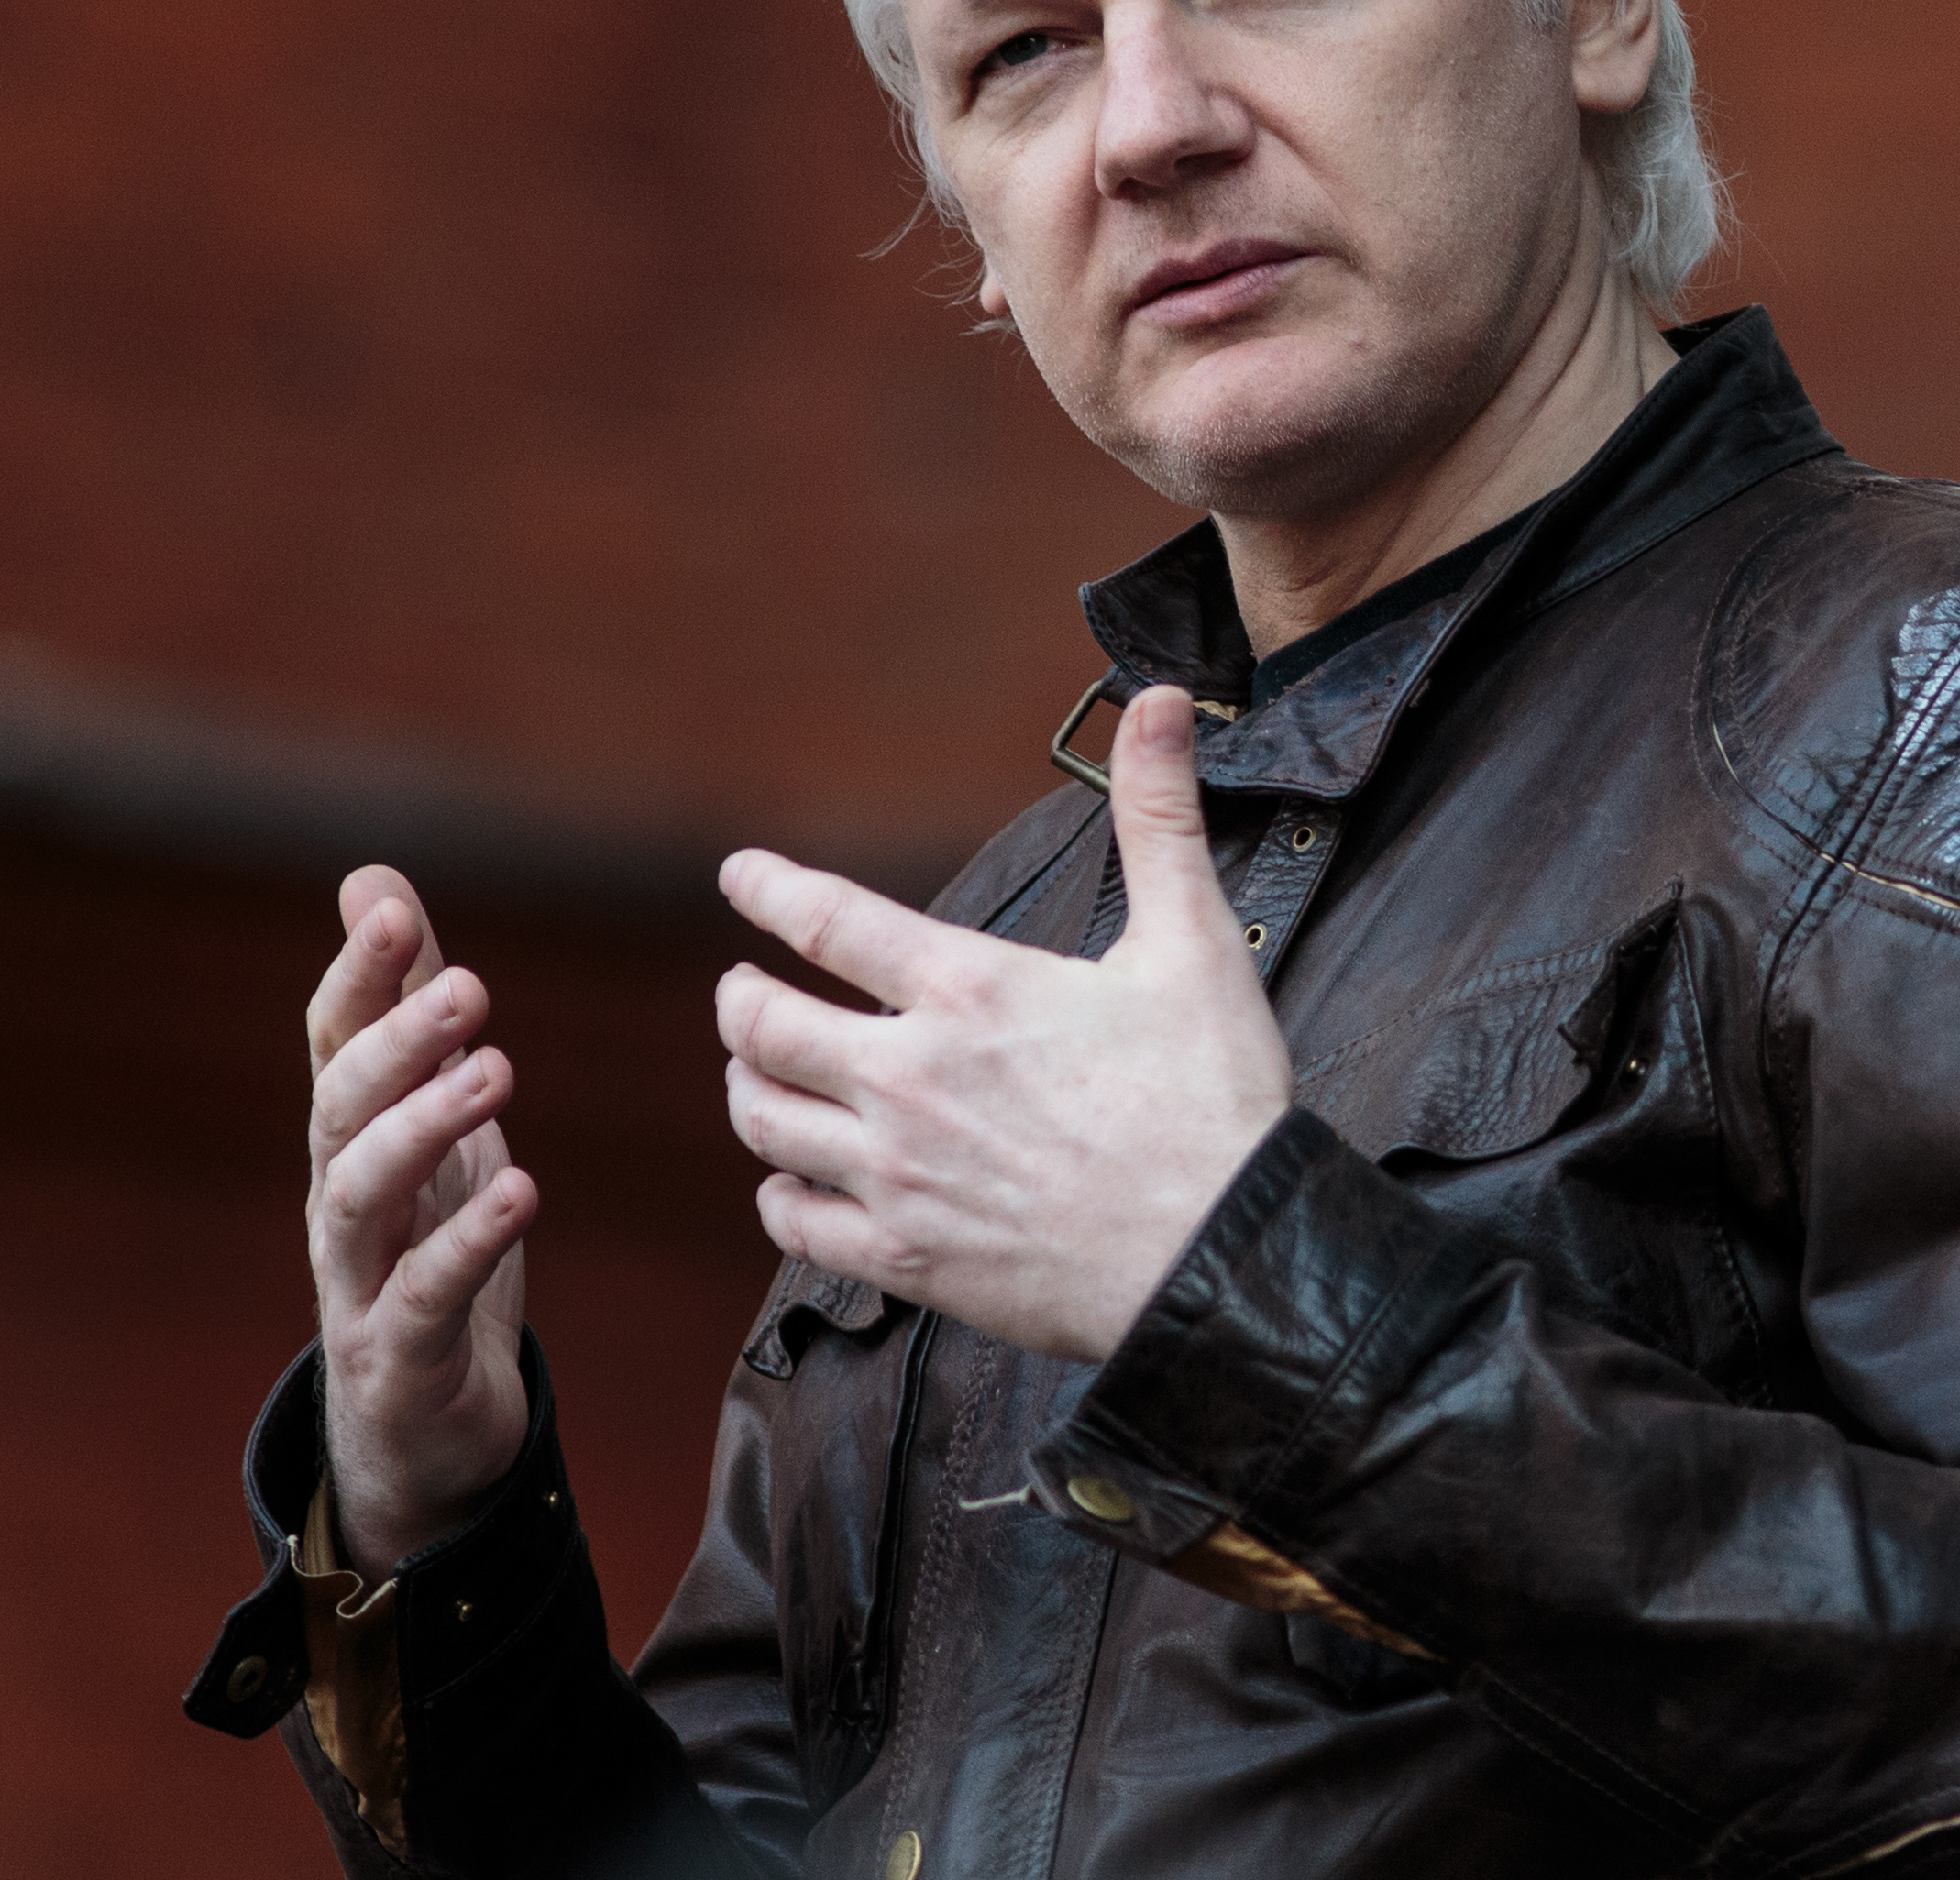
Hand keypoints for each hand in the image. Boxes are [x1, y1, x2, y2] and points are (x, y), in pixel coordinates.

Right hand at [304, 869, 537, 1579]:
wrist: (420, 1427)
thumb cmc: (425, 1246)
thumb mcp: (430, 1118)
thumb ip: (404, 1006)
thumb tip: (371, 880)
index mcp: (352, 1138)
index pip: (333, 1041)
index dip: (356, 975)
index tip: (390, 907)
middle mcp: (341, 1200)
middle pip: (340, 1106)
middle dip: (397, 1041)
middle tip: (471, 985)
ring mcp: (358, 1280)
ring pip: (362, 1196)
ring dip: (425, 1128)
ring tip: (498, 1073)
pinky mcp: (399, 1355)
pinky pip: (423, 1294)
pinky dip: (467, 1241)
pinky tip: (520, 1190)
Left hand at [714, 689, 1294, 1362]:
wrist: (1220, 1256)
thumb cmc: (1213, 1100)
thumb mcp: (1196, 942)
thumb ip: (1160, 817)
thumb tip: (1163, 702)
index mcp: (970, 991)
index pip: (827, 920)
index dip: (768, 888)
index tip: (740, 875)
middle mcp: (910, 1078)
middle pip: (763, 1026)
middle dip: (738, 998)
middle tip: (740, 988)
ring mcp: (897, 1173)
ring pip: (763, 1121)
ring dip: (749, 1087)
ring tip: (758, 1072)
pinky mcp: (904, 1255)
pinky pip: (792, 1222)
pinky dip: (777, 1193)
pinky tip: (792, 1181)